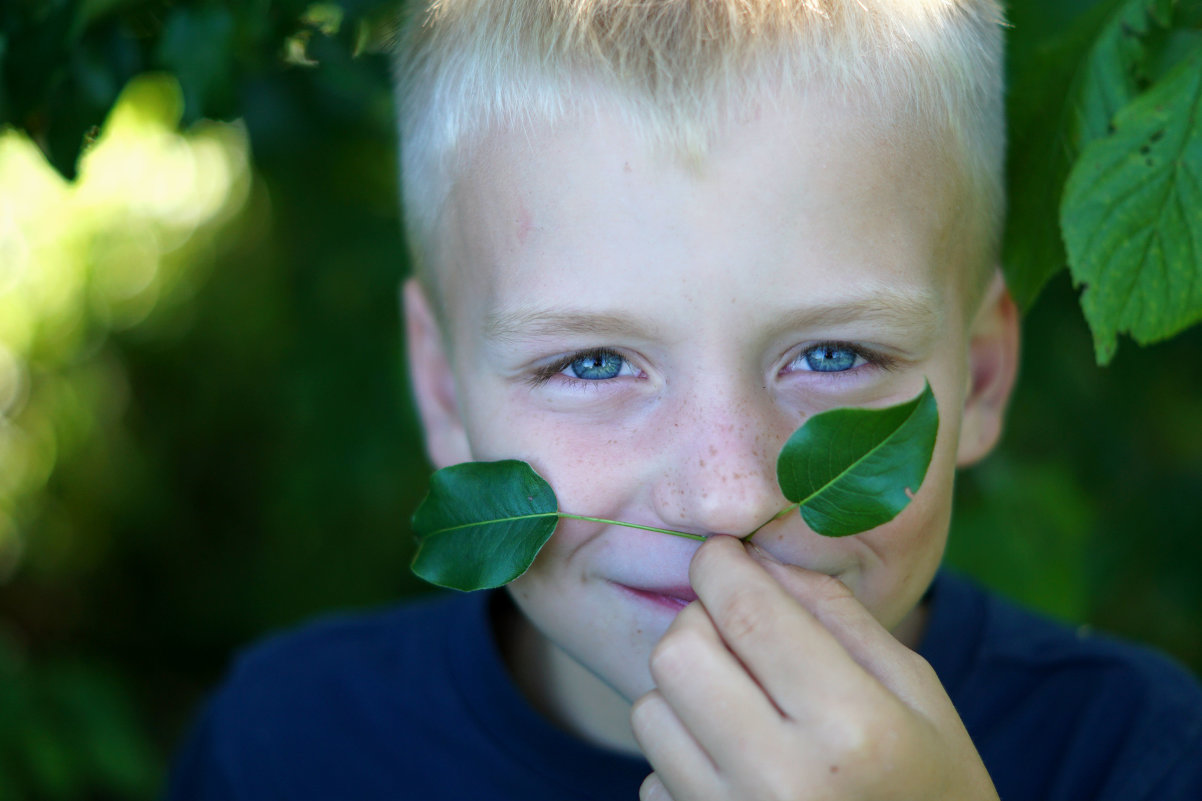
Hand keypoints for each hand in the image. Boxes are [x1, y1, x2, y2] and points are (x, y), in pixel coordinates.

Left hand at [630, 535, 997, 800]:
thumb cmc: (934, 787)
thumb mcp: (915, 694)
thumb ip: (837, 616)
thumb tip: (760, 556)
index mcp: (852, 727)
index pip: (748, 613)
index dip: (720, 564)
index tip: (721, 552)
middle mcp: (783, 780)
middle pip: (678, 655)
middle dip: (699, 623)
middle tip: (735, 630)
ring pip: (651, 711)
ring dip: (684, 691)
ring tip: (739, 705)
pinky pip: (652, 775)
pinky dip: (682, 756)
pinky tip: (735, 764)